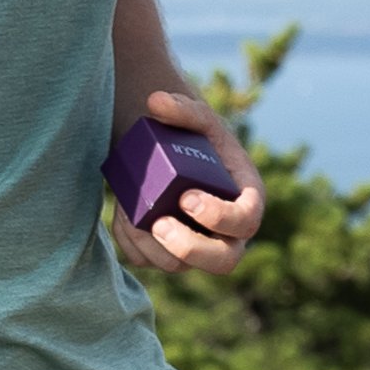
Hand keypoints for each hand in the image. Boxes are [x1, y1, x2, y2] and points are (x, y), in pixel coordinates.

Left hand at [108, 89, 266, 276]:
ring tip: (131, 212)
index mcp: (247, 200)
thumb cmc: (193, 137)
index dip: (220, 217)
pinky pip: (149, 262)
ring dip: (151, 245)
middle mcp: (228, 234)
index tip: (187, 197)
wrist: (168, 153)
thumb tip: (155, 102)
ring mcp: (198, 249)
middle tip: (159, 223)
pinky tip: (123, 215)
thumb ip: (183, 107)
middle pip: (222, 262)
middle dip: (190, 249)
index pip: (246, 221)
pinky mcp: (167, 255)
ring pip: (179, 267)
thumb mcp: (195, 119)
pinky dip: (131, 243)